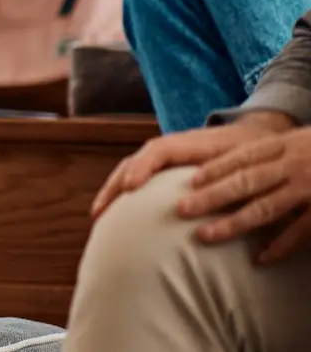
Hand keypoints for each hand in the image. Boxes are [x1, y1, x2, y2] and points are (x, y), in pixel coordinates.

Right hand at [92, 111, 294, 216]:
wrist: (252, 136)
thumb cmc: (249, 153)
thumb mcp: (243, 163)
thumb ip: (228, 178)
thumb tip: (213, 201)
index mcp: (190, 144)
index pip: (158, 150)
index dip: (142, 167)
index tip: (130, 187)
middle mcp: (170, 148)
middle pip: (133, 162)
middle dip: (114, 186)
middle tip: (100, 211)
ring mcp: (163, 157)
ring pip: (129, 170)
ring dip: (112, 191)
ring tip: (99, 215)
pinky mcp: (164, 168)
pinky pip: (137, 177)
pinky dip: (122, 193)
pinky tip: (115, 212)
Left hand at [180, 124, 310, 260]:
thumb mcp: (305, 142)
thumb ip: (278, 153)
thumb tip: (238, 167)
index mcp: (288, 146)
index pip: (244, 156)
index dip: (216, 169)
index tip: (190, 181)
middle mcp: (295, 165)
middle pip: (245, 181)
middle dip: (211, 196)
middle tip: (181, 208)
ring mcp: (310, 189)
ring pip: (265, 208)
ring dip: (233, 223)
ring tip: (205, 235)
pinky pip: (300, 232)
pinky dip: (279, 246)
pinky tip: (260, 259)